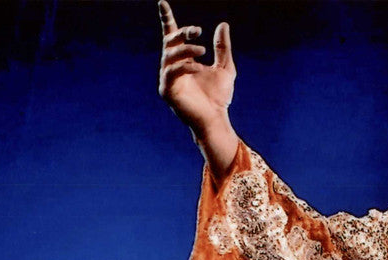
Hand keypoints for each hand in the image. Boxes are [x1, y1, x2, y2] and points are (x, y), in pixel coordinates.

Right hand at [158, 1, 235, 137]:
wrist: (216, 120)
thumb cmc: (218, 97)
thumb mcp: (225, 68)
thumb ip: (222, 48)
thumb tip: (223, 25)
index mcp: (183, 60)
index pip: (171, 35)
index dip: (166, 19)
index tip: (163, 3)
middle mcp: (172, 67)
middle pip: (170, 42)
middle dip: (182, 33)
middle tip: (198, 31)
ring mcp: (168, 79)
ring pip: (170, 55)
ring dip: (186, 49)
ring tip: (203, 50)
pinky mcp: (167, 91)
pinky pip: (172, 72)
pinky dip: (185, 66)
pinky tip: (199, 67)